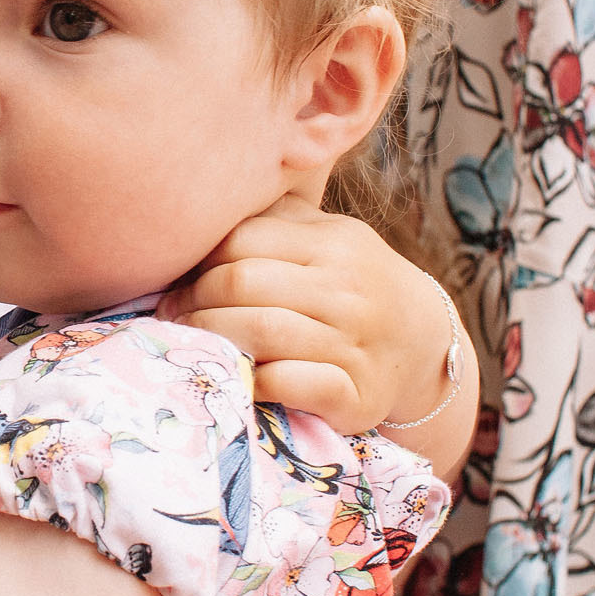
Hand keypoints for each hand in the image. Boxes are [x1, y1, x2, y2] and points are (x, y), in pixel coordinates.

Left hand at [160, 194, 457, 438]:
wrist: (423, 346)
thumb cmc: (351, 285)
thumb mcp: (327, 238)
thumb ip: (275, 218)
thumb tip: (202, 200)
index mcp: (333, 244)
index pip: (243, 240)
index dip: (197, 262)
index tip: (176, 281)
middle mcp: (347, 290)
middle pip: (242, 284)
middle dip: (194, 302)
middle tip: (171, 315)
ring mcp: (355, 344)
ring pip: (261, 332)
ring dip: (212, 338)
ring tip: (189, 343)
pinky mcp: (355, 395)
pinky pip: (290, 383)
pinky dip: (254, 380)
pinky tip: (238, 377)